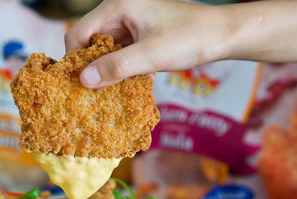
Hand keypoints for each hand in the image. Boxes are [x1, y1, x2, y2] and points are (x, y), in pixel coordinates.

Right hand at [64, 0, 224, 87]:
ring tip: (111, 91)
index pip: (78, 33)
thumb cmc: (191, 39)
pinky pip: (119, 51)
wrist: (222, 34)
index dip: (74, 59)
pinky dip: (120, 67)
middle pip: (88, 41)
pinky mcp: (139, 32)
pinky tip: (129, 82)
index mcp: (118, 5)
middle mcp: (120, 9)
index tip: (78, 85)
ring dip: (106, 69)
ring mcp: (129, 21)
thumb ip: (116, 67)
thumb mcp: (151, 56)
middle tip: (94, 92)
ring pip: (103, 48)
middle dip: (90, 66)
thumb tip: (83, 80)